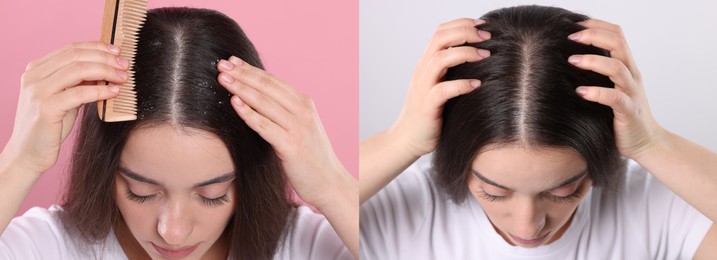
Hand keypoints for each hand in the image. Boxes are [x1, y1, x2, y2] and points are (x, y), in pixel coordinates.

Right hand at [4, 42, 126, 173]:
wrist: (29, 153)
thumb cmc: (50, 126)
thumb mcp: (65, 98)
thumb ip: (79, 82)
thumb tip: (106, 69)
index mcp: (36, 69)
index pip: (71, 48)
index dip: (97, 47)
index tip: (117, 51)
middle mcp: (33, 76)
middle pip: (76, 56)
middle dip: (105, 58)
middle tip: (125, 65)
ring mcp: (38, 91)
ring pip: (78, 70)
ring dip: (106, 71)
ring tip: (123, 78)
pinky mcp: (46, 108)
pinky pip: (79, 93)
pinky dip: (100, 91)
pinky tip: (114, 93)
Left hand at [216, 56, 352, 207]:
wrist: (329, 183)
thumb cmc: (311, 158)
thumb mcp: (301, 128)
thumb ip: (284, 112)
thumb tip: (258, 99)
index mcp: (305, 104)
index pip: (273, 80)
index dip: (251, 69)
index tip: (232, 61)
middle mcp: (303, 111)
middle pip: (267, 86)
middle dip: (242, 74)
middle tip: (221, 65)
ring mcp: (298, 127)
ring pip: (264, 102)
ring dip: (241, 88)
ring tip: (222, 79)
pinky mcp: (291, 145)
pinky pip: (265, 126)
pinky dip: (249, 113)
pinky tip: (234, 103)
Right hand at [391, 18, 490, 156]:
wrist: (407, 140)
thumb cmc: (429, 114)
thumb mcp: (439, 86)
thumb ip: (452, 72)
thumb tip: (481, 58)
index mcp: (426, 64)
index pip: (440, 32)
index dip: (461, 24)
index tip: (483, 25)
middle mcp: (422, 71)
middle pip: (440, 38)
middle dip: (465, 32)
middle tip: (488, 36)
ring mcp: (423, 88)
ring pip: (440, 59)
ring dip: (465, 53)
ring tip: (486, 55)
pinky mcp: (427, 106)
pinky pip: (443, 90)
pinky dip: (461, 84)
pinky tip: (477, 85)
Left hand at [568, 19, 664, 159]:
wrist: (645, 143)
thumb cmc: (621, 115)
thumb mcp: (610, 88)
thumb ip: (597, 73)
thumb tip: (566, 59)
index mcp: (627, 67)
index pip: (617, 35)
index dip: (597, 26)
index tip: (574, 25)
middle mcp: (631, 76)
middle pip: (619, 44)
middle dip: (594, 36)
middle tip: (570, 37)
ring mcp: (632, 93)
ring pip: (617, 68)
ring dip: (593, 61)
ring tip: (572, 60)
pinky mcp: (629, 112)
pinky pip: (616, 98)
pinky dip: (598, 93)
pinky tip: (580, 91)